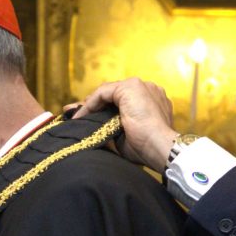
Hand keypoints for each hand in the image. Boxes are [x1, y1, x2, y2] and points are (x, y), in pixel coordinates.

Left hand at [66, 78, 180, 166]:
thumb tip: (92, 133)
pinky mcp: (131, 87)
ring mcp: (141, 86)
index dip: (104, 109)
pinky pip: (103, 93)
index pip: (123, 101)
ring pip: (108, 92)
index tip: (87, 119)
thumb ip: (112, 131)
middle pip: (113, 95)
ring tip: (76, 116)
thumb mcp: (126, 139)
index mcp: (152, 102)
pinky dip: (90, 104)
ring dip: (90, 105)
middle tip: (76, 115)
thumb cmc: (147, 149)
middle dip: (93, 105)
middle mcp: (148, 90)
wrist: (160, 147)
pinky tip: (81, 116)